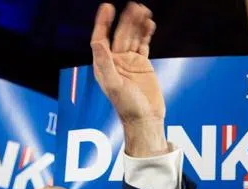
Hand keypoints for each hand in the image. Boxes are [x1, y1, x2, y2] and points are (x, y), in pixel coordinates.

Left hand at [90, 2, 165, 156]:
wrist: (145, 119)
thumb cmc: (128, 107)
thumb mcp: (114, 85)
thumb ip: (105, 64)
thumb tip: (98, 44)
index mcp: (103, 66)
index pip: (100, 39)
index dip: (103, 23)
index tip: (107, 7)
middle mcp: (115, 62)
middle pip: (119, 34)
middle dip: (125, 20)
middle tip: (133, 5)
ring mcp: (129, 62)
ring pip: (132, 36)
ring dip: (136, 23)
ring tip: (143, 10)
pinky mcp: (142, 63)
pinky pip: (143, 43)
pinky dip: (146, 33)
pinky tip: (149, 23)